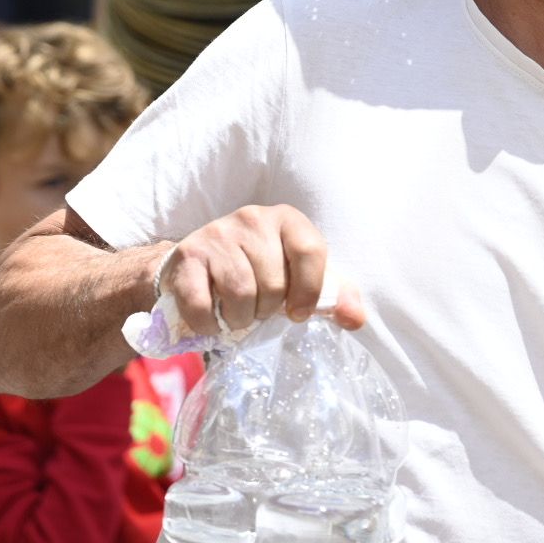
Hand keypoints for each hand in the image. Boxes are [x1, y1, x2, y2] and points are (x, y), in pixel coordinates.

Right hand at [158, 205, 364, 335]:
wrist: (196, 263)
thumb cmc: (258, 270)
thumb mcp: (299, 277)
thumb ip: (332, 296)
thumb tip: (356, 319)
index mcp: (287, 219)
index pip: (310, 250)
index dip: (308, 290)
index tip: (298, 313)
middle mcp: (252, 218)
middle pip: (274, 282)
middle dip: (268, 309)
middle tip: (259, 308)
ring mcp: (217, 233)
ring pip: (240, 293)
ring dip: (240, 319)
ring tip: (238, 314)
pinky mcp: (187, 254)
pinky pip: (202, 304)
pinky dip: (208, 324)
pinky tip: (212, 320)